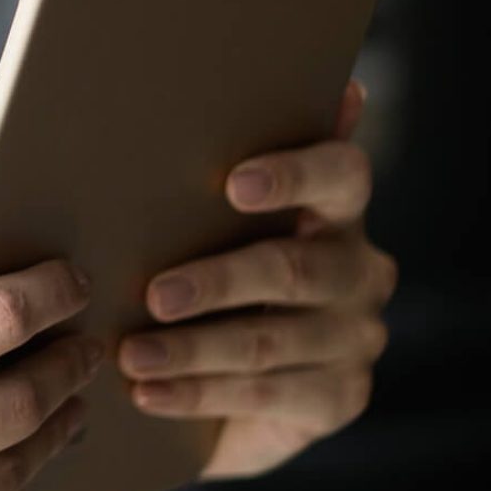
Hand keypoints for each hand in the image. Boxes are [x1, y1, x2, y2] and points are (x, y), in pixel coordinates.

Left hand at [122, 80, 397, 481]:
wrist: (230, 381)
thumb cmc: (213, 274)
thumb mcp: (212, 223)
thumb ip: (225, 167)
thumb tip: (263, 93)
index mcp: (338, 210)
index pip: (342, 176)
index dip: (295, 174)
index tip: (233, 184)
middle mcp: (360, 269)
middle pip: (294, 268)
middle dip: (218, 282)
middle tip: (154, 293)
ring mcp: (356, 337)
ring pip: (270, 342)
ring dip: (193, 350)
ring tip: (131, 354)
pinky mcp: (340, 397)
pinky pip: (266, 396)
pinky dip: (199, 395)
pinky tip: (148, 393)